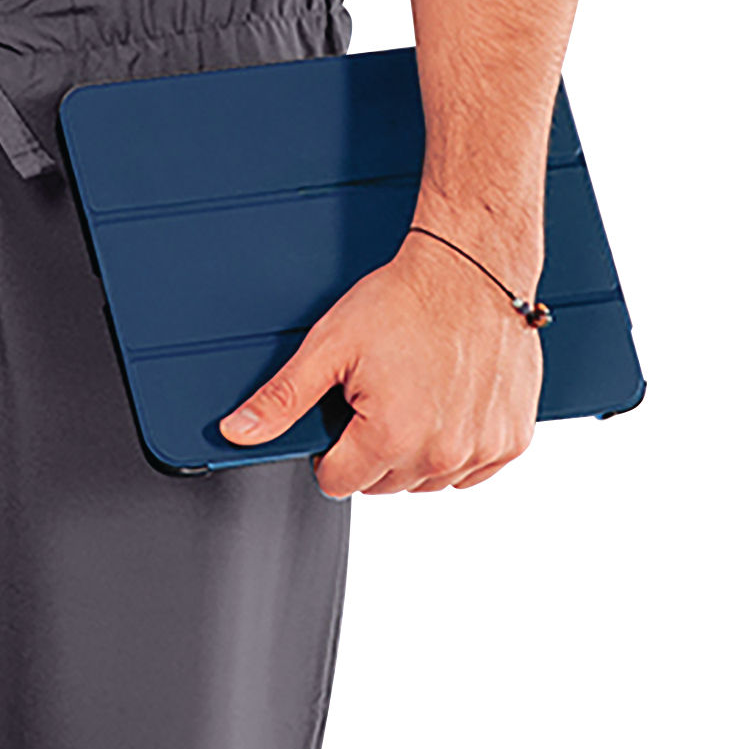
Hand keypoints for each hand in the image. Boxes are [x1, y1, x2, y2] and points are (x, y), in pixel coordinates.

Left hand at [217, 230, 545, 495]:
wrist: (474, 264)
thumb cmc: (406, 298)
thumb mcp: (329, 346)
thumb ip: (282, 398)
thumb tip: (237, 433)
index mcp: (390, 438)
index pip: (337, 482)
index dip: (333, 448)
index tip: (348, 410)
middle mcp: (439, 454)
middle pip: (382, 483)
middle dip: (374, 446)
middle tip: (384, 391)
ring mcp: (480, 450)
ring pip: (425, 481)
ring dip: (417, 449)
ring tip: (418, 392)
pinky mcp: (511, 441)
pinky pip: (470, 471)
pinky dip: (458, 446)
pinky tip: (451, 404)